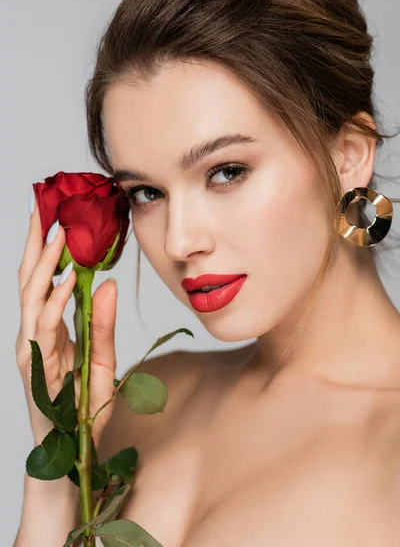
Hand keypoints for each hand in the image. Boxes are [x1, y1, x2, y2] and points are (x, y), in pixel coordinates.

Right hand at [16, 197, 117, 448]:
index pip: (42, 279)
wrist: (72, 452)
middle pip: (30, 281)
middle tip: (46, 209)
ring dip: (45, 265)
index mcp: (48, 328)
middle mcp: (34, 334)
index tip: (52, 214)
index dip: (44, 247)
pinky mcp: (35, 367)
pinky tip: (65, 283)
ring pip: (31, 298)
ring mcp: (31, 349)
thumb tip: (106, 283)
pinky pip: (44, 328)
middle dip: (38, 244)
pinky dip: (53, 303)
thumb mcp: (103, 360)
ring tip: (59, 235)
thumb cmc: (84, 406)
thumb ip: (103, 323)